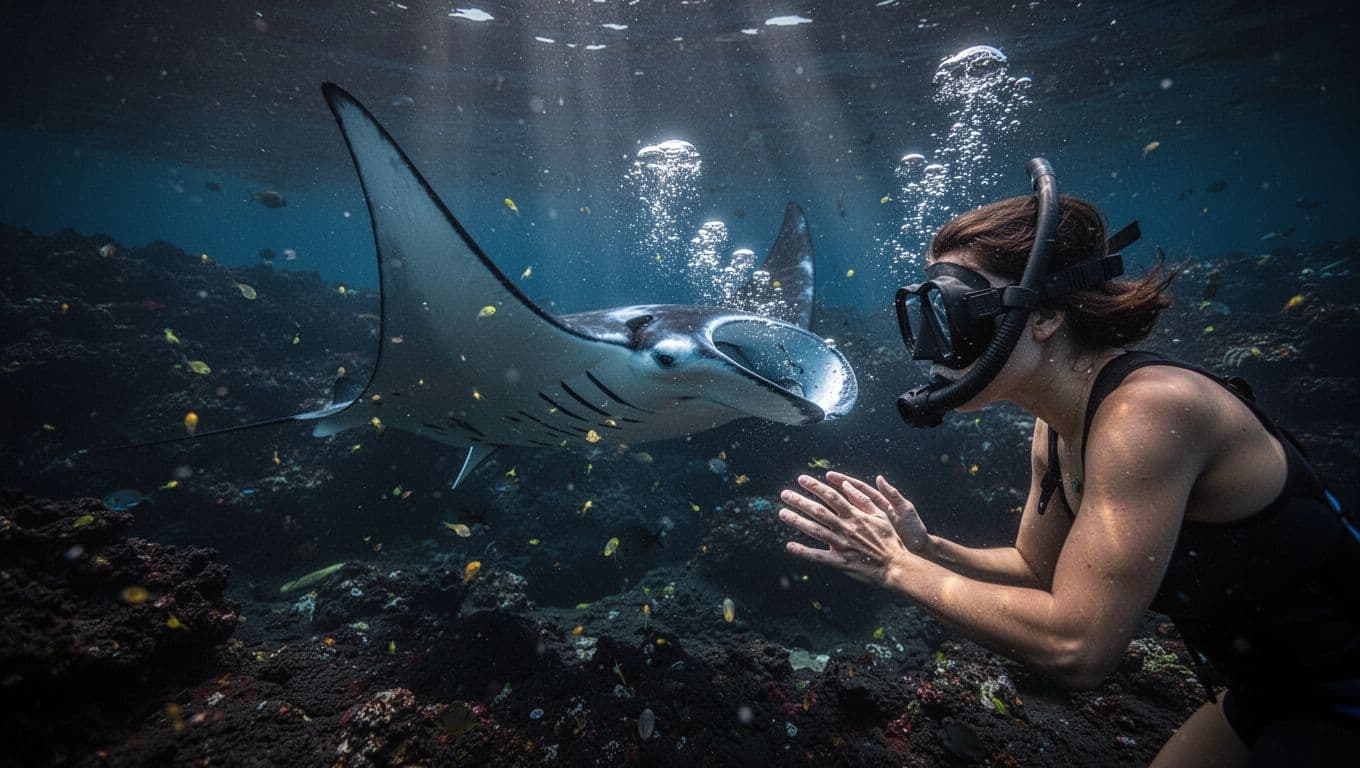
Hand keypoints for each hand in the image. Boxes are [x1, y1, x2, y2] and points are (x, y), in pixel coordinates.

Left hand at [777, 473, 915, 584]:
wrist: (895, 566)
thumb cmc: (889, 540)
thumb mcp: (881, 515)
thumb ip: (863, 500)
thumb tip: (847, 485)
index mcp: (855, 516)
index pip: (831, 496)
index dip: (815, 486)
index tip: (802, 479)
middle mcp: (845, 528)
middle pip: (818, 511)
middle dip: (800, 501)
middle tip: (784, 494)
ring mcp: (841, 545)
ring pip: (814, 530)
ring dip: (797, 521)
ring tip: (782, 513)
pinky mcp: (839, 562)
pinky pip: (818, 556)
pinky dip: (803, 551)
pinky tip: (789, 546)